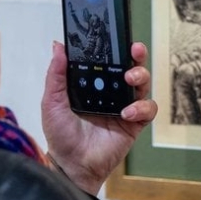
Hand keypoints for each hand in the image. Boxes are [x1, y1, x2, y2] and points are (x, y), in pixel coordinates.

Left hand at [41, 41, 157, 195]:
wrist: (71, 164)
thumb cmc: (61, 134)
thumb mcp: (53, 101)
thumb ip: (56, 74)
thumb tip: (58, 45)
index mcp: (93, 84)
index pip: (108, 60)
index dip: (115, 47)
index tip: (116, 35)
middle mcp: (111, 92)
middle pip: (131, 66)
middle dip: (136, 55)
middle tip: (134, 50)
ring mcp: (125, 106)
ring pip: (143, 84)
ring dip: (140, 76)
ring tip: (129, 79)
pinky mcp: (135, 124)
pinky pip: (147, 110)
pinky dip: (141, 107)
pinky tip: (126, 113)